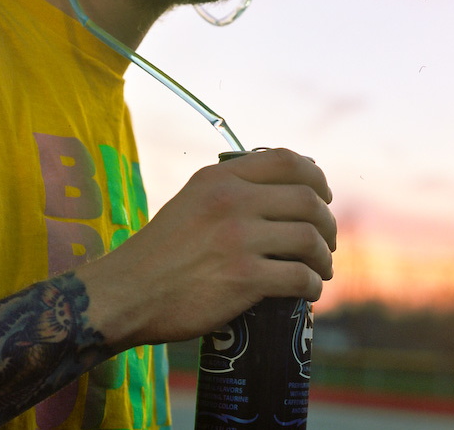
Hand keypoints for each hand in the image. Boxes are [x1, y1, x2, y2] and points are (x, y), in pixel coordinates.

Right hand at [77, 148, 335, 350]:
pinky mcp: (243, 278)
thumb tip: (278, 194)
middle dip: (327, 224)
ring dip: (324, 258)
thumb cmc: (158, 253)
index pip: (287, 161)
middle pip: (308, 201)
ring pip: (310, 240)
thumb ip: (228, 193)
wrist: (126, 293)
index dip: (316, 178)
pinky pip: (300, 277)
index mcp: (218, 179)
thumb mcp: (189, 202)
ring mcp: (238, 239)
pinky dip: (311, 286)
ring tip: (320, 270)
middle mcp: (231, 201)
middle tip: (325, 243)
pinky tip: (307, 292)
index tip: (323, 196)